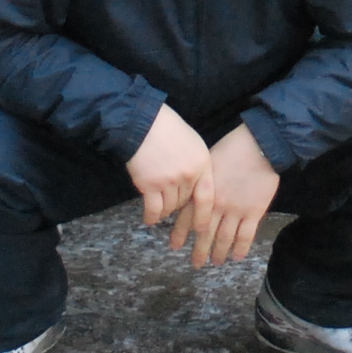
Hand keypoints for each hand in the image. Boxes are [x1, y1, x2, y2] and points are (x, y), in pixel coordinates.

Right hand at [127, 104, 211, 229]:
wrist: (144, 122)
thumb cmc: (169, 130)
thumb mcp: (193, 144)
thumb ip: (197, 166)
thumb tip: (195, 189)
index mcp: (202, 164)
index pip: (207, 198)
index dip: (204, 216)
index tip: (201, 230)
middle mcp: (188, 175)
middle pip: (185, 203)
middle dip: (178, 205)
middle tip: (170, 200)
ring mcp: (169, 181)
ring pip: (169, 208)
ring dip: (164, 210)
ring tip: (158, 203)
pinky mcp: (150, 185)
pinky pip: (154, 210)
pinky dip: (151, 217)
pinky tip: (149, 219)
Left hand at [167, 123, 280, 266]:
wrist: (258, 146)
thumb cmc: (231, 149)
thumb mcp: (208, 163)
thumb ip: (200, 183)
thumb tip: (191, 195)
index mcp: (203, 193)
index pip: (188, 218)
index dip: (180, 233)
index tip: (175, 246)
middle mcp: (216, 205)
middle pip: (205, 233)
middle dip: (199, 250)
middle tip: (195, 264)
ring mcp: (235, 210)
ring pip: (225, 238)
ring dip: (219, 252)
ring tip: (216, 261)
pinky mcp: (254, 212)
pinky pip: (246, 235)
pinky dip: (241, 248)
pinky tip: (237, 257)